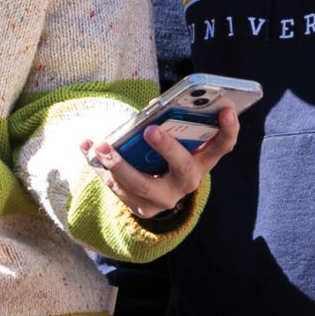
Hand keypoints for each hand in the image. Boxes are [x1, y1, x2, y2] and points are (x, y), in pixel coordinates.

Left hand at [96, 99, 238, 219]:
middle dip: (167, 147)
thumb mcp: (174, 142)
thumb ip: (170, 124)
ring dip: (120, 163)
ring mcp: (164, 200)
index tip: (226, 109)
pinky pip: (118, 188)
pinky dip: (98, 166)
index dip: (228, 129)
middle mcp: (188, 182)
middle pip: (182, 167)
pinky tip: (86, 147)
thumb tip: (153, 106)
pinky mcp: (141, 209)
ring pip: (142, 184)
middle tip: (149, 129)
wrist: (154, 196)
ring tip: (101, 145)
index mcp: (202, 161)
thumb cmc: (165, 157)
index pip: (222, 146)